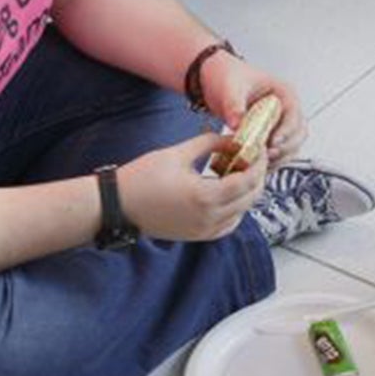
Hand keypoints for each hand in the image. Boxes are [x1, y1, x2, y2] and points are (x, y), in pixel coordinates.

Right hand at [115, 131, 265, 241]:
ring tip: (240, 171)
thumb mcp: (178, 153)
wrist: (116, 206)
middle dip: (257, 175)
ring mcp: (203, 231)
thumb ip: (210, 143)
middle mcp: (209, 218)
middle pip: (250, 197)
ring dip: (247, 192)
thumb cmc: (142, 177)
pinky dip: (235, 209)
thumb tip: (233, 139)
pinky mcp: (196, 236)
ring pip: (242, 212)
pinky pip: (228, 225)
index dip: (258, 162)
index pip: (248, 180)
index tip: (258, 147)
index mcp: (206, 196)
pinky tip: (228, 192)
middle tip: (253, 157)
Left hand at [201, 54, 307, 167]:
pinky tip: (255, 165)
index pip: (294, 116)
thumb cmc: (228, 75)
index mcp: (284, 93)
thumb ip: (234, 105)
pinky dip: (269, 160)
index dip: (287, 132)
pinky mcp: (268, 135)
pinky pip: (276, 151)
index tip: (273, 143)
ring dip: (278, 158)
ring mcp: (278, 123)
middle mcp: (285, 109)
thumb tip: (237, 122)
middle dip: (285, 149)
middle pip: (298, 134)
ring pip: (290, 146)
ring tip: (261, 164)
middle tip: (267, 156)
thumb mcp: (231, 87)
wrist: (215, 78)